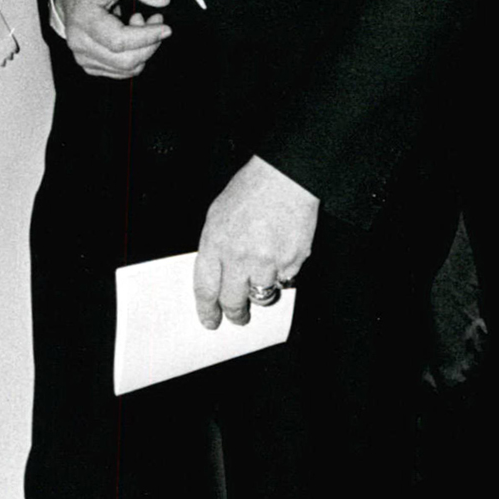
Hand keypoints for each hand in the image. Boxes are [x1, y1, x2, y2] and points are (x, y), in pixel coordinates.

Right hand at [55, 0, 170, 78]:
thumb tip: (162, 0)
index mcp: (84, 19)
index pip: (118, 41)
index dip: (146, 37)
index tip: (165, 28)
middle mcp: (80, 42)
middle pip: (125, 60)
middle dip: (150, 43)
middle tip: (156, 20)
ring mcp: (83, 56)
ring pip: (126, 68)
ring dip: (143, 49)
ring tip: (140, 23)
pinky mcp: (89, 63)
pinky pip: (120, 71)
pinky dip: (134, 56)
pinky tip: (131, 35)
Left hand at [193, 154, 317, 328]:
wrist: (286, 177)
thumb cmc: (252, 190)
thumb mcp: (218, 215)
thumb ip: (215, 247)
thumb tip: (217, 276)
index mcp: (215, 243)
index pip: (206, 289)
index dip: (207, 310)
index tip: (211, 320)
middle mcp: (239, 256)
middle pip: (233, 301)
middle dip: (235, 314)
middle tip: (239, 317)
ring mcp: (267, 261)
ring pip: (262, 295)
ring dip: (261, 292)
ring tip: (263, 276)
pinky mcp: (293, 262)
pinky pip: (286, 279)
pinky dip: (283, 272)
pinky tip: (282, 252)